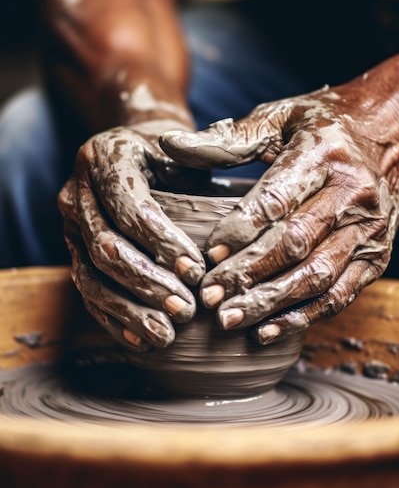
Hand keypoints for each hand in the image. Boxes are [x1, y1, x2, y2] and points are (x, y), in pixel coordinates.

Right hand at [59, 123, 207, 351]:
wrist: (133, 149)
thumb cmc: (170, 152)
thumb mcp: (187, 146)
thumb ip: (208, 161)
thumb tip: (239, 201)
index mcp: (105, 157)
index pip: (128, 205)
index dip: (161, 240)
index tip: (196, 269)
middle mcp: (77, 191)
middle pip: (105, 245)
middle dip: (147, 282)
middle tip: (185, 309)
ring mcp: (70, 224)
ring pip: (90, 275)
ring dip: (129, 309)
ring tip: (166, 334)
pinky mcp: (72, 249)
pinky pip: (86, 290)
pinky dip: (113, 318)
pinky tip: (141, 340)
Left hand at [160, 51, 398, 343]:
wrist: (394, 131)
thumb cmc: (326, 122)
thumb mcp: (280, 116)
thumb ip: (229, 138)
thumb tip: (170, 144)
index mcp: (322, 154)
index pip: (276, 200)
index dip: (240, 231)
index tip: (208, 255)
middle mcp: (351, 193)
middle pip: (295, 244)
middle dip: (249, 275)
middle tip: (209, 296)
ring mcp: (367, 228)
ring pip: (317, 276)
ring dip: (271, 303)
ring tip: (229, 319)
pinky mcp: (376, 254)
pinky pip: (340, 293)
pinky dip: (304, 316)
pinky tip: (267, 329)